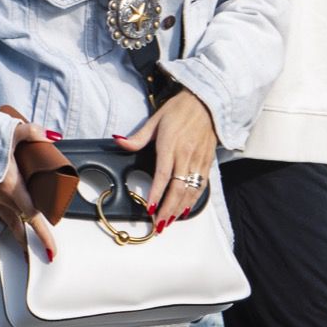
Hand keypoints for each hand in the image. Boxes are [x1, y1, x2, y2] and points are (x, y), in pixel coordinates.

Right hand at [0, 117, 59, 258]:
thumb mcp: (10, 131)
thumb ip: (32, 132)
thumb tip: (51, 136)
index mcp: (11, 185)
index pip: (32, 216)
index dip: (43, 235)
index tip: (50, 250)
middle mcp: (0, 196)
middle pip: (20, 225)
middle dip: (31, 241)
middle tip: (43, 254)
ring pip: (8, 220)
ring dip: (19, 233)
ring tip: (28, 245)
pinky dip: (9, 217)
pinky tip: (14, 216)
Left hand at [115, 89, 218, 232]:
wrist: (207, 102)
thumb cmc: (180, 109)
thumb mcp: (155, 120)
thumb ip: (138, 137)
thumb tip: (118, 141)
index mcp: (171, 144)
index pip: (163, 175)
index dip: (157, 193)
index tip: (151, 208)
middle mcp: (186, 155)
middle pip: (178, 188)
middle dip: (168, 209)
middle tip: (159, 224)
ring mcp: (198, 160)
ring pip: (191, 191)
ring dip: (180, 209)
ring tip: (170, 221)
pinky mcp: (207, 162)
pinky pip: (201, 186)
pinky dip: (194, 200)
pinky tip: (186, 210)